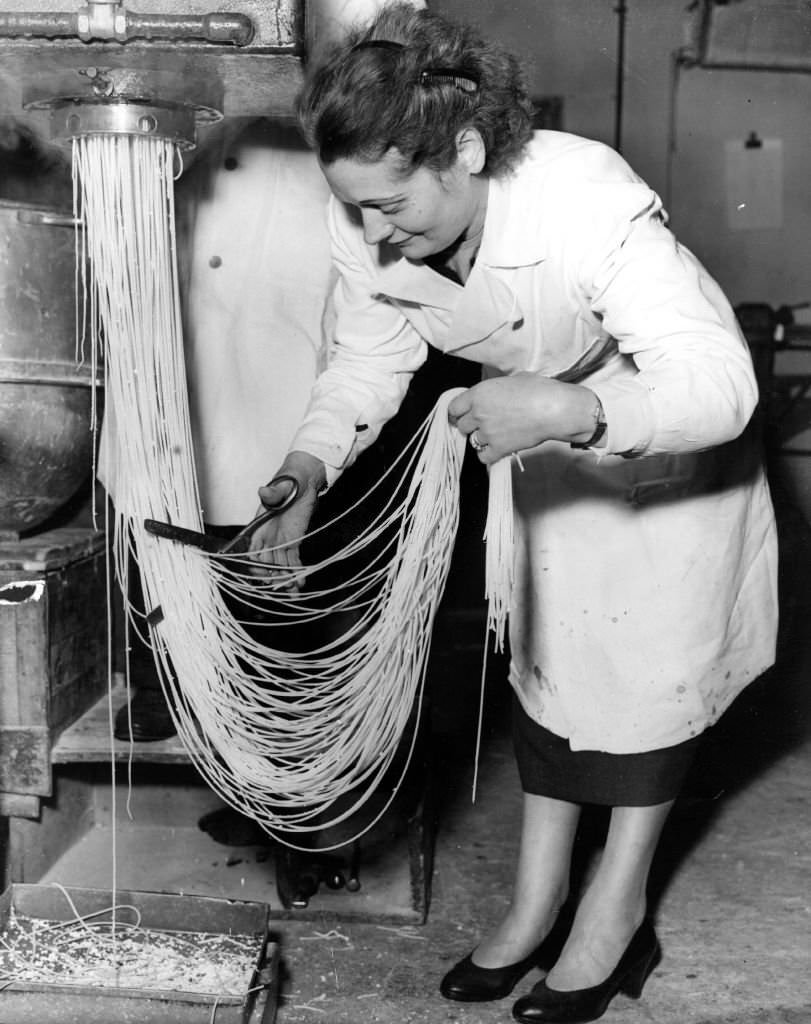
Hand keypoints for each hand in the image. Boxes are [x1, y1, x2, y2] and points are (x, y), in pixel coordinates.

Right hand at [247, 451, 326, 585]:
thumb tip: (263, 491)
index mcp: (259, 525)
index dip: (256, 564)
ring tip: (293, 590)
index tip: (264, 573)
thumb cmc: (290, 481)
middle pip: (266, 562)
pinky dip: (297, 571)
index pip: (252, 550)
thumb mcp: (282, 486)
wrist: (306, 480)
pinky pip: (293, 560)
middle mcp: (267, 536)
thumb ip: (272, 493)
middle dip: (273, 576)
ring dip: (285, 578)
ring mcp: (280, 540)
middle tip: (282, 586)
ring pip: (280, 565)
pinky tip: (301, 581)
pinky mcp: (294, 541)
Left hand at [448, 373, 600, 463]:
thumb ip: (496, 389)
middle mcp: (479, 413)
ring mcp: (487, 432)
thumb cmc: (539, 390)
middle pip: (461, 426)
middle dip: (470, 426)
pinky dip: (489, 455)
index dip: (457, 412)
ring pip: (473, 441)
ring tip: (497, 435)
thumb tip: (496, 394)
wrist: (554, 409)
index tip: (462, 416)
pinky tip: (498, 449)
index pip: (454, 407)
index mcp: (479, 393)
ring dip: (482, 439)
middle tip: (484, 425)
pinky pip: (483, 457)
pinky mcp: (499, 448)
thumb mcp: (513, 379)